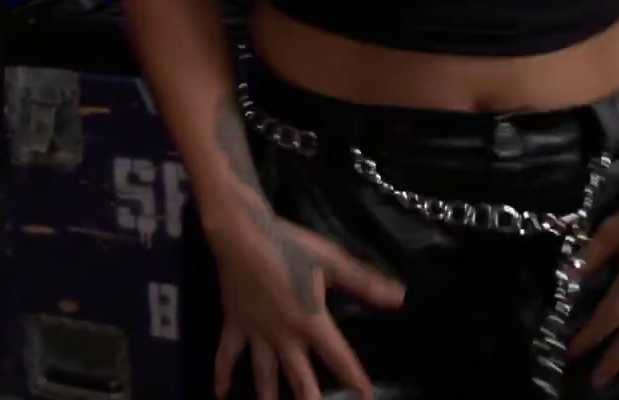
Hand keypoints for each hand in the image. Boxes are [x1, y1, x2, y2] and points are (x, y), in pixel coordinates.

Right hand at [208, 207, 404, 399]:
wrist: (242, 235)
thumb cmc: (289, 246)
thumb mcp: (332, 261)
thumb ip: (364, 283)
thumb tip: (400, 297)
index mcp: (311, 322)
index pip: (338, 357)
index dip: (353, 378)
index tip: (364, 395)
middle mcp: (285, 335)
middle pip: (300, 377)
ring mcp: (257, 332)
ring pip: (265, 372)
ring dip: (269, 396)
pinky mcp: (234, 323)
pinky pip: (227, 353)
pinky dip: (222, 373)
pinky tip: (218, 393)